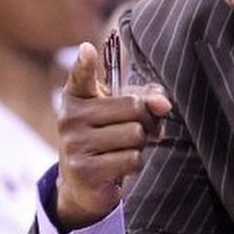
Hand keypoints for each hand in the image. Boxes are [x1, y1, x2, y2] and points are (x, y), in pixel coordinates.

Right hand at [55, 42, 171, 229]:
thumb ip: (148, 98)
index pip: (80, 76)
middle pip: (133, 108)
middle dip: (146, 121)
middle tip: (137, 131)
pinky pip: (132, 159)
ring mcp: (73, 144)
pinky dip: (135, 163)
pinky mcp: (83, 171)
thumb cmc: (110, 137)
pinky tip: (118, 166)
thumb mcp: (126, 112)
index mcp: (76, 97)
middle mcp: (69, 117)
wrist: (84, 183)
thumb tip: (164, 104)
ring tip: (123, 149)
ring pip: (135, 135)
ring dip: (140, 145)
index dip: (86, 62)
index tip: (88, 49)